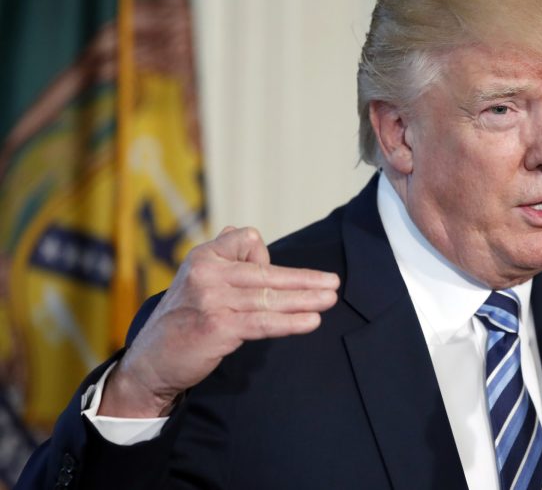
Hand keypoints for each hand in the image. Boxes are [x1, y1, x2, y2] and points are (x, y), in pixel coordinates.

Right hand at [99, 226, 338, 417]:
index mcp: (204, 256)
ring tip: (330, 299)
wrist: (151, 360)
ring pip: (269, 298)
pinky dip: (291, 322)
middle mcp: (207, 273)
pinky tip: (311, 321)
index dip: (265, 256)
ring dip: (305, 299)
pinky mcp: (218, 328)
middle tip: (333, 282)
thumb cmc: (182, 318)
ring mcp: (212, 300)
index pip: (248, 240)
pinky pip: (263, 322)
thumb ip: (224, 255)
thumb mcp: (197, 278)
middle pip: (266, 273)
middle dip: (304, 279)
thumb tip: (250, 236)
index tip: (276, 276)